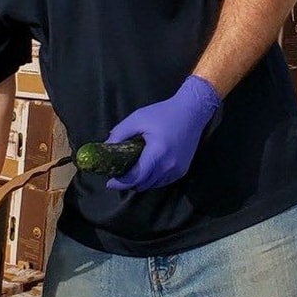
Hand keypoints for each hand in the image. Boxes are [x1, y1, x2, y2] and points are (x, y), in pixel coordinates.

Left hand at [105, 75, 221, 191]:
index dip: (121, 183)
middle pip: (143, 184)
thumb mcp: (137, 119)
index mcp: (157, 153)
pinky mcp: (182, 171)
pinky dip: (151, 180)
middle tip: (117, 174)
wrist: (192, 112)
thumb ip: (119, 134)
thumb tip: (105, 148)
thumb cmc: (163, 113)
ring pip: (152, 185)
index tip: (109, 182)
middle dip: (128, 183)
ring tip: (129, 171)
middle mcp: (169, 166)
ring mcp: (177, 170)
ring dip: (140, 182)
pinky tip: (144, 169)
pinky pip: (162, 182)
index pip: (137, 177)